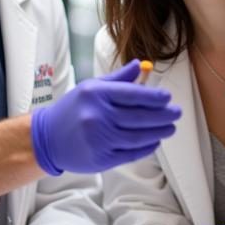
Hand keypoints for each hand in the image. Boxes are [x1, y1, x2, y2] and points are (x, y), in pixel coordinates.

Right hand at [31, 60, 180, 175]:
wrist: (47, 138)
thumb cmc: (72, 109)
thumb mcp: (90, 88)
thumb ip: (118, 79)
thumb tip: (142, 66)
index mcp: (96, 94)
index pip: (133, 95)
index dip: (154, 97)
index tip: (167, 98)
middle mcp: (97, 116)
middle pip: (139, 117)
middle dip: (163, 115)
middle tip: (177, 113)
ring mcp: (99, 139)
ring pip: (138, 136)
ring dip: (159, 132)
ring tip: (170, 127)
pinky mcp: (101, 158)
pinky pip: (131, 153)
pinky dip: (146, 147)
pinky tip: (155, 141)